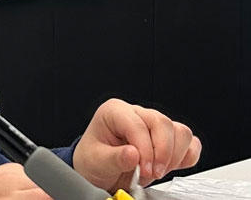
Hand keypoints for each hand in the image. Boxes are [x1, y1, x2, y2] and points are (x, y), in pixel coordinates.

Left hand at [74, 99, 201, 190]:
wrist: (100, 170)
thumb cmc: (94, 159)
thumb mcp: (96, 161)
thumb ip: (114, 158)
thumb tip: (133, 154)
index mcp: (114, 112)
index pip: (138, 125)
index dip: (145, 150)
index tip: (143, 170)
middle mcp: (137, 114)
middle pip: (163, 124)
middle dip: (162, 153)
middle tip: (152, 173)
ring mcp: (155, 124)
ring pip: (180, 132)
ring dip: (174, 156)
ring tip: (157, 171)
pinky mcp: (169, 138)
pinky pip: (190, 142)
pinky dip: (187, 157)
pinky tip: (170, 167)